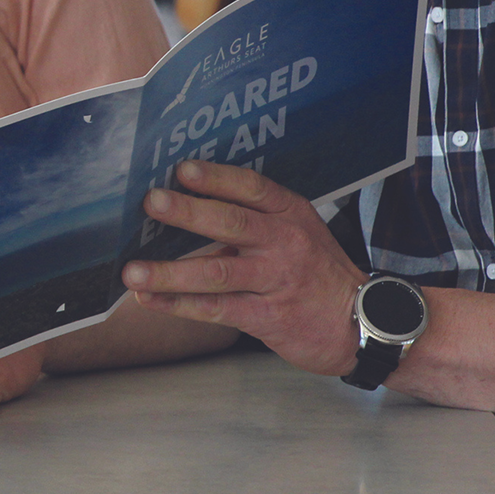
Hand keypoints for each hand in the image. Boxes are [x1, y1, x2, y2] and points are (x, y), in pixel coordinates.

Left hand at [123, 160, 367, 375]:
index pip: (251, 188)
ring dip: (169, 272)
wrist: (363, 324)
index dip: (216, 178)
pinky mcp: (268, 317)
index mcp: (290, 213)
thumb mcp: (297, 231)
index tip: (181, 169)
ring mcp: (276, 280)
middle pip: (231, 222)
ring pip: (216, 272)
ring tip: (131, 270)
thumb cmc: (316, 272)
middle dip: (187, 212)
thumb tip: (186, 202)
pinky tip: (148, 299)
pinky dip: (178, 305)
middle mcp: (284, 242)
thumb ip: (252, 217)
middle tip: (150, 203)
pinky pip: (216, 308)